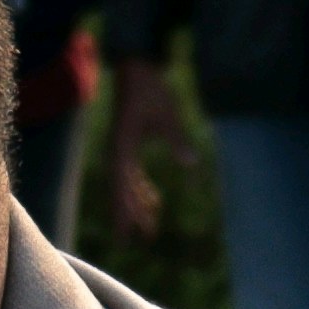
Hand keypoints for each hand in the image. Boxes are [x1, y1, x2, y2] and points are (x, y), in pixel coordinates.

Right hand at [102, 54, 185, 245]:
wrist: (137, 66)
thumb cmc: (152, 88)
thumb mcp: (168, 113)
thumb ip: (177, 139)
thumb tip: (191, 164)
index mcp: (123, 147)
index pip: (123, 185)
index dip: (126, 210)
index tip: (130, 232)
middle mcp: (118, 152)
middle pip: (120, 191)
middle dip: (126, 215)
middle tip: (129, 242)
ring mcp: (121, 148)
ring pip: (126, 185)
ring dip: (136, 205)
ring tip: (149, 228)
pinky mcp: (129, 144)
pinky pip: (133, 174)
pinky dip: (142, 189)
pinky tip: (154, 201)